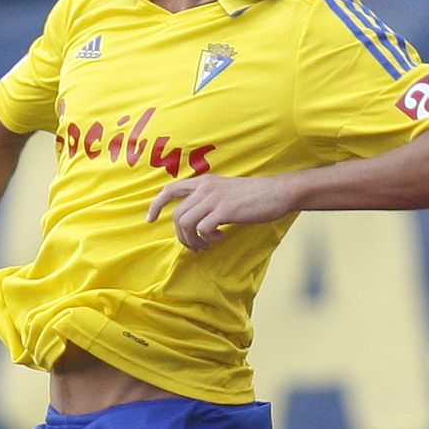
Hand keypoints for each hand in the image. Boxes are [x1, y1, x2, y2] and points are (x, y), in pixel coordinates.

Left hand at [147, 174, 292, 250]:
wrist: (277, 192)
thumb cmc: (255, 195)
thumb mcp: (227, 189)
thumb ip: (210, 197)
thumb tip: (196, 219)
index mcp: (204, 181)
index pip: (170, 190)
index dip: (156, 205)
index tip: (150, 220)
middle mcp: (205, 188)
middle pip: (177, 216)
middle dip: (182, 237)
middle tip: (196, 246)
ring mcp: (214, 198)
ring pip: (186, 224)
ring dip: (194, 240)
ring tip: (208, 244)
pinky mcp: (224, 210)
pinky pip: (202, 229)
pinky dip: (208, 238)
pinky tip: (221, 237)